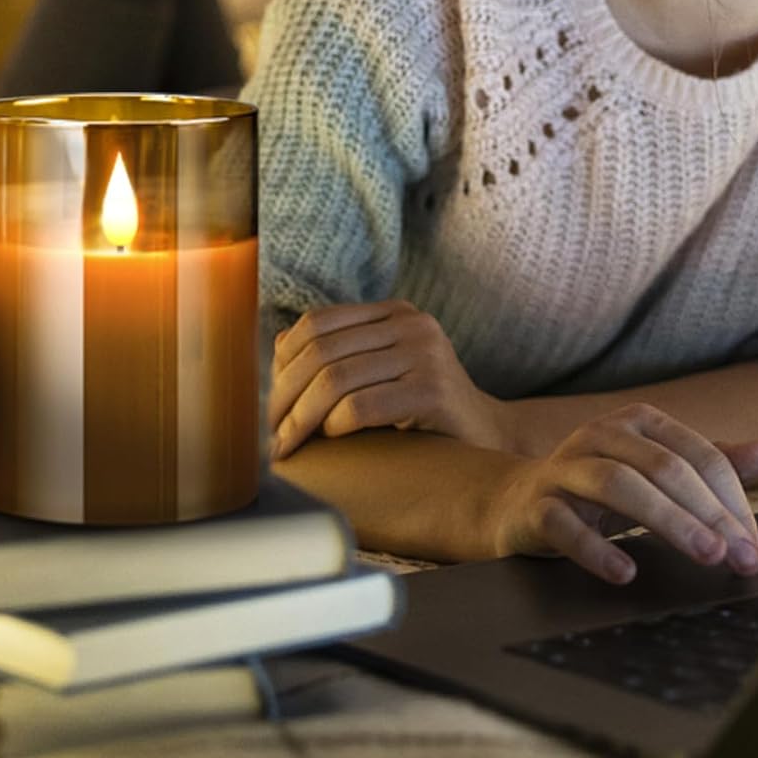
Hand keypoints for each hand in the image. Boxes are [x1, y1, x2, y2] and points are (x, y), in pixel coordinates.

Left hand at [269, 300, 507, 459]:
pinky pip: (363, 406)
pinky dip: (336, 425)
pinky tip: (332, 439)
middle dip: (284, 395)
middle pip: (321, 352)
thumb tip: (275, 347)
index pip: (316, 323)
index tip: (269, 404)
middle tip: (270, 434)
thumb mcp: (382, 371)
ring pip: (336, 380)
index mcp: (394, 313)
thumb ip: (340, 354)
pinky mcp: (434, 391)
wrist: (488, 437)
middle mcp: (411, 324)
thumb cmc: (423, 411)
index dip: (282, 362)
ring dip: (301, 418)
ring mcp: (425, 354)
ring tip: (288, 445)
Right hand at [487, 405, 757, 584]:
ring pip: (618, 485)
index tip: (754, 545)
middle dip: (710, 513)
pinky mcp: (534, 506)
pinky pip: (563, 524)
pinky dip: (595, 549)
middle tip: (742, 556)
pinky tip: (624, 572)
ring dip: (668, 521)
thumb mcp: (655, 471)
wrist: (517, 504)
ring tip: (705, 555)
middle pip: (663, 468)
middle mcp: (599, 436)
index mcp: (637, 423)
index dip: (732, 500)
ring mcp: (563, 469)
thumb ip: (709, 462)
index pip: (698, 456)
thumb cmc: (598, 489)